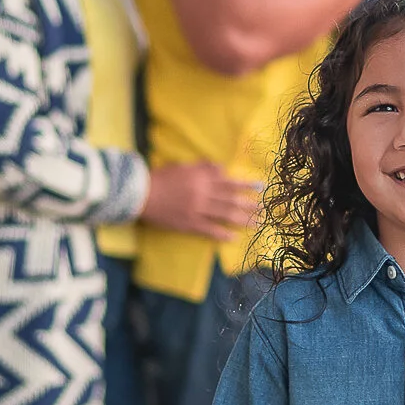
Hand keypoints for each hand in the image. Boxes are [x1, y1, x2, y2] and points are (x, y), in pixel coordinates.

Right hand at [139, 162, 261, 240]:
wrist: (140, 194)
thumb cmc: (160, 178)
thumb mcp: (182, 167)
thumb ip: (202, 168)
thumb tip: (221, 168)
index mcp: (201, 177)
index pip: (228, 181)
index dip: (245, 185)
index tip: (260, 188)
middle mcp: (202, 192)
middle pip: (231, 199)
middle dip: (249, 204)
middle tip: (264, 209)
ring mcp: (197, 209)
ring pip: (225, 214)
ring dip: (243, 219)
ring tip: (257, 223)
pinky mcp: (189, 223)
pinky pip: (209, 229)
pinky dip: (222, 233)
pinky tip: (233, 237)